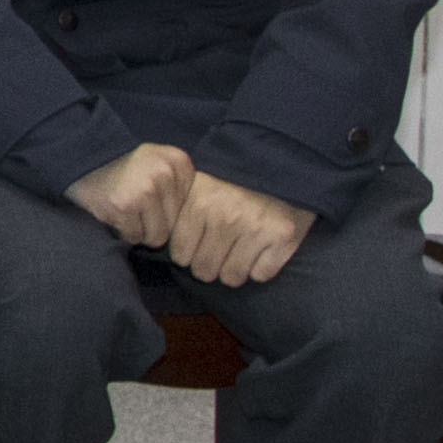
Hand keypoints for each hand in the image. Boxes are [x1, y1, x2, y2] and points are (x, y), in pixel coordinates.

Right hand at [65, 139, 195, 248]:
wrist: (78, 151)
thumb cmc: (120, 165)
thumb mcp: (157, 161)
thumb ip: (178, 185)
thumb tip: (192, 227)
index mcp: (179, 162)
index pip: (188, 209)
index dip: (167, 208)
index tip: (149, 194)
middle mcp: (166, 173)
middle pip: (175, 225)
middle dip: (154, 222)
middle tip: (133, 204)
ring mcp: (146, 189)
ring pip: (157, 235)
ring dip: (139, 229)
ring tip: (124, 208)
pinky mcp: (125, 205)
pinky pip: (134, 236)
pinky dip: (122, 230)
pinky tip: (113, 211)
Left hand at [163, 166, 312, 288]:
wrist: (283, 164)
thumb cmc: (234, 180)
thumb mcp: (199, 185)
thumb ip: (180, 211)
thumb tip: (159, 243)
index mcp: (199, 203)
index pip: (180, 254)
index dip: (188, 255)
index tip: (196, 246)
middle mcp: (226, 217)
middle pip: (204, 270)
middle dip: (209, 266)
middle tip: (219, 252)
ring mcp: (256, 228)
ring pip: (232, 277)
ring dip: (234, 270)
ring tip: (239, 251)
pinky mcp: (283, 237)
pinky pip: (261, 275)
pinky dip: (260, 268)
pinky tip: (261, 250)